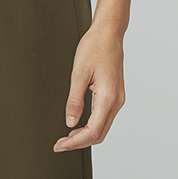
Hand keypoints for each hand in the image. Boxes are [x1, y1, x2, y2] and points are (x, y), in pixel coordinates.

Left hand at [53, 21, 124, 150]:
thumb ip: (74, 100)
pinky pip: (104, 118)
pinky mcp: (114, 95)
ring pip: (102, 128)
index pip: (92, 131)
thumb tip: (70, 122)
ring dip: (85, 136)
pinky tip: (78, 125)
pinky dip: (91, 126)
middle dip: (79, 143)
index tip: (60, 145)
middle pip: (99, 134)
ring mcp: (117, 99)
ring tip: (66, 138)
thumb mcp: (79, 73)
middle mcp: (116, 101)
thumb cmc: (95, 47)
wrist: (108, 33)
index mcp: (108, 97)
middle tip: (60, 145)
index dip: (75, 142)